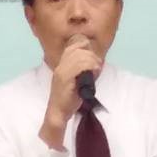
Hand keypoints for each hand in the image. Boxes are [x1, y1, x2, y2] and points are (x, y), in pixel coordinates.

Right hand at [40, 34, 102, 148]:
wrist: (59, 112)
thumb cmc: (69, 99)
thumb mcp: (76, 80)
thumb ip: (82, 69)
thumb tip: (95, 60)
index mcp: (63, 63)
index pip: (74, 43)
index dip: (86, 47)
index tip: (94, 60)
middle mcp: (61, 65)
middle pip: (79, 48)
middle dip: (92, 56)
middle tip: (97, 67)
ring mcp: (62, 70)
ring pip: (81, 56)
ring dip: (92, 62)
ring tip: (96, 71)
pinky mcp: (65, 78)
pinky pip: (80, 65)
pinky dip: (90, 68)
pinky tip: (93, 75)